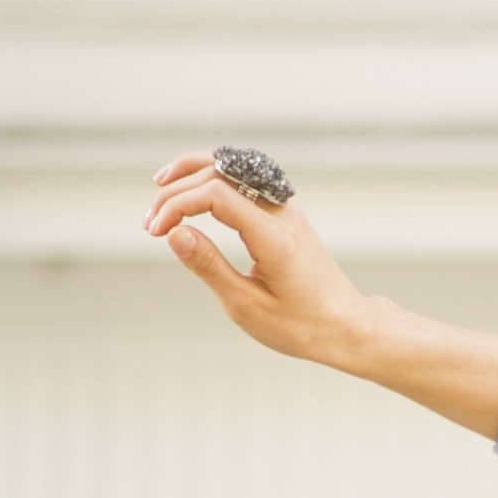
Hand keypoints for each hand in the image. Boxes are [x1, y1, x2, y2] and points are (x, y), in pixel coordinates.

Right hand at [139, 154, 497, 440]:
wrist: (347, 327)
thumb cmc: (301, 327)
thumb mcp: (247, 306)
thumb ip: (209, 266)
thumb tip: (174, 233)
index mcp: (274, 236)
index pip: (215, 195)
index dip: (177, 206)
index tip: (155, 232)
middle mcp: (282, 213)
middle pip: (221, 172)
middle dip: (177, 190)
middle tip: (150, 222)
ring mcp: (285, 210)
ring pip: (234, 169)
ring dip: (193, 175)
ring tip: (160, 188)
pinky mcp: (284, 215)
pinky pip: (244, 183)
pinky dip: (213, 183)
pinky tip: (193, 194)